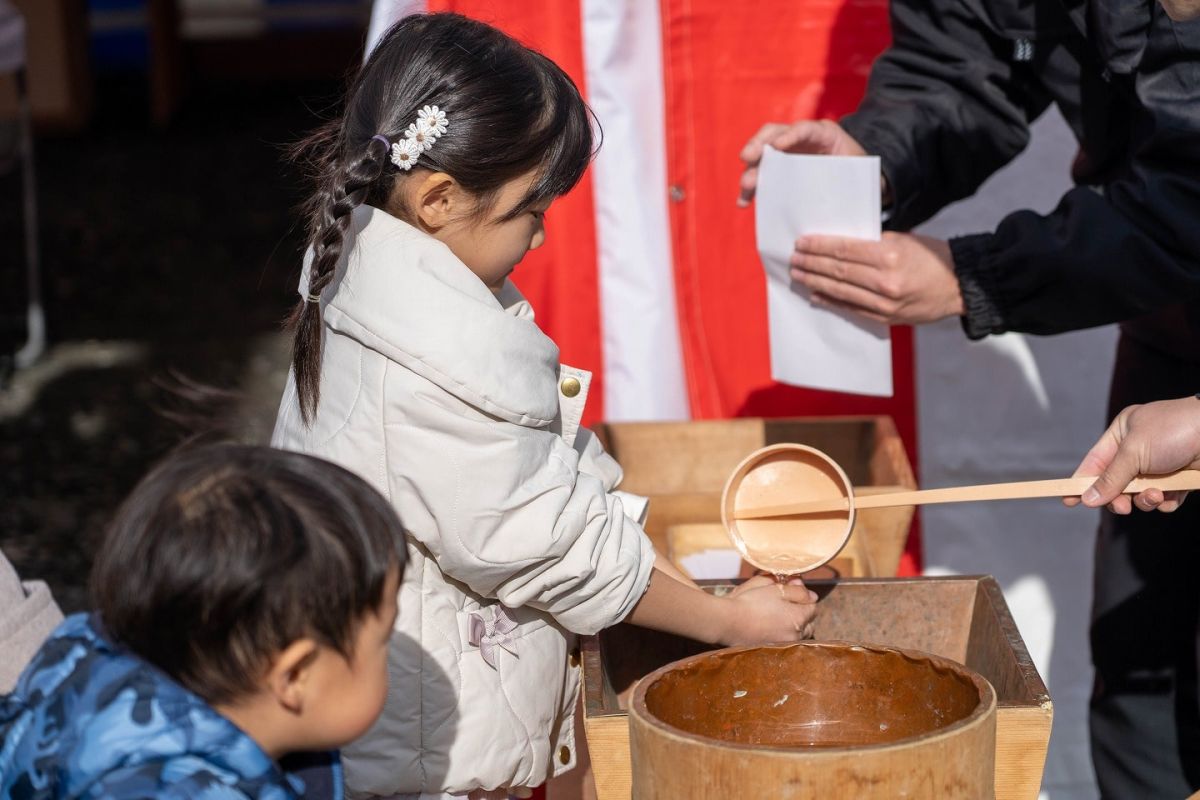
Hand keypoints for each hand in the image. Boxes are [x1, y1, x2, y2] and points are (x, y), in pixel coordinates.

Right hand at [721, 575, 817, 643]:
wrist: (728, 621)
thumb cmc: (750, 601)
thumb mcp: (774, 588)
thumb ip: (796, 590)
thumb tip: (810, 593)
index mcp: (798, 617)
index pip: (813, 606)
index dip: (804, 596)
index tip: (792, 590)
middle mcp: (796, 634)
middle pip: (809, 623)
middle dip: (802, 613)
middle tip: (787, 603)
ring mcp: (784, 644)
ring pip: (799, 634)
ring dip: (794, 625)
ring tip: (779, 616)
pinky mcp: (773, 650)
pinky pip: (786, 641)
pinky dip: (783, 634)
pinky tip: (772, 627)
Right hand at [738, 120, 885, 206]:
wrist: (854, 180)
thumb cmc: (856, 173)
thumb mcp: (858, 171)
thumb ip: (849, 175)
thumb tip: (840, 196)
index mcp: (822, 134)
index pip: (804, 129)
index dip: (790, 135)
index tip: (778, 146)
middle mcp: (798, 140)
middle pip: (772, 135)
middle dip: (757, 146)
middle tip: (747, 159)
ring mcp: (785, 154)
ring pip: (761, 156)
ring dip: (751, 171)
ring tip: (746, 187)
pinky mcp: (778, 171)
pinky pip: (761, 177)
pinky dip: (751, 189)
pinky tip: (744, 202)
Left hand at [790, 232, 963, 325]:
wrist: (959, 286)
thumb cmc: (932, 257)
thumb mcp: (904, 239)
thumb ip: (873, 242)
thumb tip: (839, 244)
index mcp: (890, 256)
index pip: (845, 250)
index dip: (820, 247)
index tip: (802, 242)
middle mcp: (885, 281)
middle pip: (839, 271)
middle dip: (812, 264)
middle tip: (794, 258)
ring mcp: (885, 303)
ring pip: (841, 291)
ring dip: (815, 282)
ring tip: (798, 275)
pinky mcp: (886, 317)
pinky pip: (852, 309)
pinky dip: (831, 301)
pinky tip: (816, 295)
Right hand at [1064, 396, 1199, 513]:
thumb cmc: (1175, 431)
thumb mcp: (1134, 452)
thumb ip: (1110, 478)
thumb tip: (1087, 498)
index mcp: (1123, 432)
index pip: (1095, 461)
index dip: (1081, 481)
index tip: (1069, 500)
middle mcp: (1139, 450)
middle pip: (1115, 483)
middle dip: (1117, 497)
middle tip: (1121, 506)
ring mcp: (1160, 466)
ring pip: (1138, 494)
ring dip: (1144, 499)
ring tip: (1155, 495)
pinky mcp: (1178, 481)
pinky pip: (1162, 500)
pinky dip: (1165, 501)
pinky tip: (1172, 495)